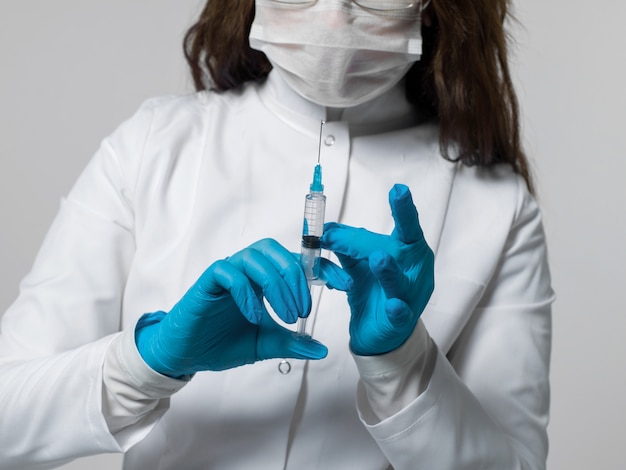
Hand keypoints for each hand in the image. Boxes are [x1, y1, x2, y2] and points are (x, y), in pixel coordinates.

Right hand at [135, 238, 350, 376]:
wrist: (186, 355)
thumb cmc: (223, 343)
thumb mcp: (265, 344)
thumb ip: (291, 342)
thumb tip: (322, 349)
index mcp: (264, 279)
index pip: (296, 262)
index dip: (322, 268)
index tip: (344, 285)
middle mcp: (248, 270)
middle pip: (277, 252)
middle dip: (297, 278)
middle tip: (303, 310)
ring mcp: (227, 271)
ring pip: (256, 256)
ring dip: (276, 284)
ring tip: (285, 316)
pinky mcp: (208, 280)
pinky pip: (229, 271)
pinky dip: (247, 292)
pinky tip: (255, 316)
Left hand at [321, 184, 433, 355]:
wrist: (379, 333)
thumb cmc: (374, 291)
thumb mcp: (357, 264)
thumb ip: (345, 244)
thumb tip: (324, 227)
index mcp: (407, 251)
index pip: (406, 226)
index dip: (402, 209)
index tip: (398, 190)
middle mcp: (414, 270)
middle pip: (399, 247)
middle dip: (381, 233)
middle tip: (361, 219)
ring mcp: (410, 295)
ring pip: (399, 280)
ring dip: (388, 271)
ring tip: (378, 259)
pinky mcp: (400, 320)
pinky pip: (398, 313)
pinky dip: (395, 309)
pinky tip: (393, 305)